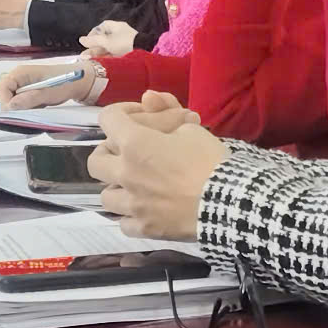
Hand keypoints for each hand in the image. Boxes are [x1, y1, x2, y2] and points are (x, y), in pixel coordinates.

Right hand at [0, 63, 93, 108]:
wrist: (77, 81)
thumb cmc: (64, 83)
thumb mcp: (47, 93)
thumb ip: (28, 99)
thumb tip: (10, 106)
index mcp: (20, 73)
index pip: (1, 87)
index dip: (5, 101)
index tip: (15, 112)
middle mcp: (18, 76)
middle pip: (3, 93)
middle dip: (12, 105)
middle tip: (27, 110)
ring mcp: (22, 83)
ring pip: (10, 99)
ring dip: (19, 106)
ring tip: (35, 106)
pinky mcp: (26, 90)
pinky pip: (18, 100)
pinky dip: (25, 106)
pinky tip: (36, 106)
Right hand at [79, 20, 137, 57]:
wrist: (143, 54)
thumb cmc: (124, 42)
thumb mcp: (106, 41)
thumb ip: (93, 41)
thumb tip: (81, 40)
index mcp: (117, 27)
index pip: (102, 27)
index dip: (93, 33)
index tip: (87, 41)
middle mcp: (120, 35)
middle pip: (103, 39)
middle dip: (93, 47)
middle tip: (85, 54)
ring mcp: (123, 45)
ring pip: (107, 49)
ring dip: (97, 54)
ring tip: (88, 60)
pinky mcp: (125, 54)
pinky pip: (113, 55)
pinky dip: (105, 58)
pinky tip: (98, 62)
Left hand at [88, 94, 228, 239]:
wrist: (231, 204)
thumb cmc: (211, 161)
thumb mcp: (192, 128)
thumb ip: (165, 112)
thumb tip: (148, 98)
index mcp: (133, 144)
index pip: (107, 118)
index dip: (121, 112)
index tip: (139, 116)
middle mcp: (125, 173)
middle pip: (96, 160)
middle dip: (109, 153)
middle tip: (127, 153)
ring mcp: (132, 204)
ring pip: (105, 195)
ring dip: (117, 187)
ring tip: (135, 185)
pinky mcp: (145, 228)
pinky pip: (124, 223)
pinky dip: (131, 217)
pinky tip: (145, 210)